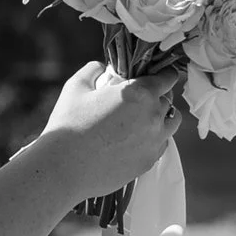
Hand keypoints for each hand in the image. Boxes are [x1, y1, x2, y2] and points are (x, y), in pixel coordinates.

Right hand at [37, 58, 183, 202]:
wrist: (63, 168)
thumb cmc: (68, 125)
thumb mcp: (76, 87)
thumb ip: (93, 70)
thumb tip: (101, 67)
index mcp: (140, 93)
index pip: (168, 77)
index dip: (163, 73)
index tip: (155, 74)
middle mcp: (153, 116)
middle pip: (169, 99)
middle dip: (157, 94)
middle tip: (138, 97)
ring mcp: (154, 141)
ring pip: (172, 122)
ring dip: (161, 116)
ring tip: (142, 117)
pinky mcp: (148, 161)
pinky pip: (162, 144)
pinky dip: (154, 137)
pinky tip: (135, 138)